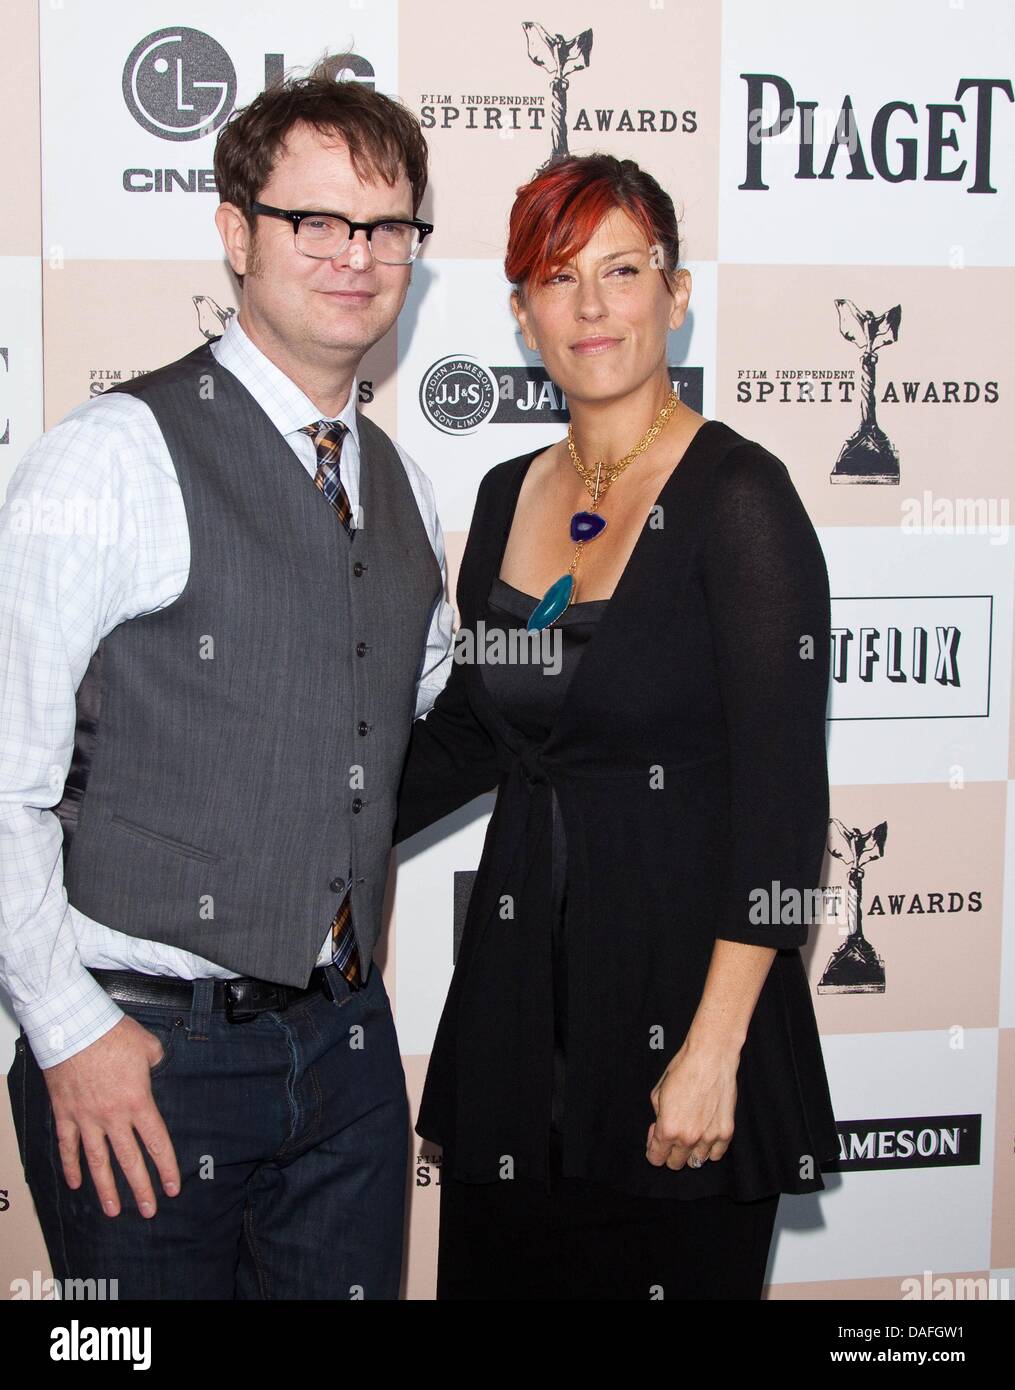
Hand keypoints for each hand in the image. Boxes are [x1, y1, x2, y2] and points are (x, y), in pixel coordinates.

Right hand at [41, 1015, 181, 1216]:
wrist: (74, 1028)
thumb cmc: (112, 1034)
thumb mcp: (149, 1046)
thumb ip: (157, 1063)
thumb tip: (158, 1067)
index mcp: (138, 1102)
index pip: (157, 1142)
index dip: (166, 1168)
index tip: (172, 1187)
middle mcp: (113, 1117)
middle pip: (130, 1160)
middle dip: (141, 1188)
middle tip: (148, 1210)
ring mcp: (87, 1119)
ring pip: (98, 1162)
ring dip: (106, 1188)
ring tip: (113, 1210)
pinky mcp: (66, 1114)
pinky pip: (68, 1146)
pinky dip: (71, 1166)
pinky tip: (75, 1183)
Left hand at [645, 1037, 738, 1169]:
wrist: (710, 1056)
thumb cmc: (683, 1070)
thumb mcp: (658, 1093)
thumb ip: (658, 1118)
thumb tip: (660, 1129)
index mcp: (668, 1128)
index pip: (656, 1158)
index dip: (653, 1149)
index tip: (656, 1137)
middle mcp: (689, 1137)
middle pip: (676, 1163)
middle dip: (670, 1152)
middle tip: (673, 1133)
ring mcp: (709, 1137)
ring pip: (696, 1161)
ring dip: (690, 1151)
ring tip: (691, 1132)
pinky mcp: (726, 1132)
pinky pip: (716, 1154)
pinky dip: (709, 1148)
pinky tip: (705, 1133)